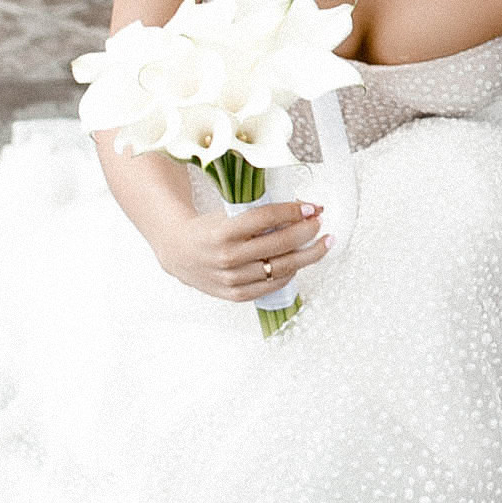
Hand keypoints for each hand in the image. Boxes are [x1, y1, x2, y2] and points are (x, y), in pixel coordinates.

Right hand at [152, 194, 329, 304]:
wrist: (179, 253)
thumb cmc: (207, 230)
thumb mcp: (227, 215)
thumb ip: (258, 214)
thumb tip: (299, 209)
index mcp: (224, 231)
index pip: (266, 218)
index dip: (293, 211)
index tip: (311, 207)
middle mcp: (228, 257)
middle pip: (280, 244)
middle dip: (307, 232)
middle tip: (320, 223)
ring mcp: (232, 278)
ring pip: (281, 267)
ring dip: (308, 255)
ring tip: (322, 244)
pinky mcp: (236, 294)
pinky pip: (272, 285)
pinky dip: (290, 273)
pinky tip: (300, 263)